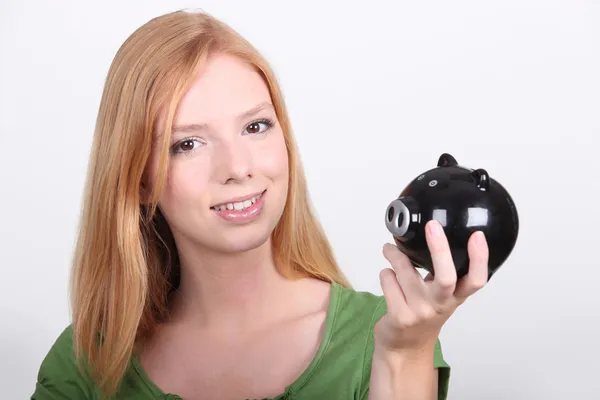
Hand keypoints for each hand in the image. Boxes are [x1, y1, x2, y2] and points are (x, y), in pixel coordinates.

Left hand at [375, 219, 488, 354]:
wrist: (404, 348)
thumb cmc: (423, 314)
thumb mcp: (442, 296)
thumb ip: (443, 272)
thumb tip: (432, 234)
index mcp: (455, 297)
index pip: (476, 280)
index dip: (479, 259)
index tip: (478, 236)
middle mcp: (440, 305)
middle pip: (446, 276)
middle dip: (439, 248)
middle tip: (433, 226)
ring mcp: (419, 312)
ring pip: (404, 269)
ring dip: (394, 254)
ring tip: (390, 250)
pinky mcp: (399, 316)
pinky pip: (388, 279)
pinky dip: (386, 273)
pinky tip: (389, 278)